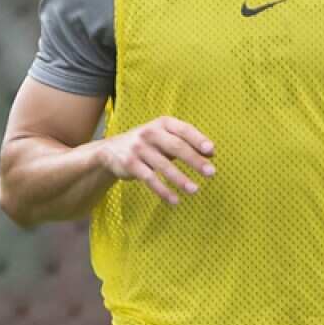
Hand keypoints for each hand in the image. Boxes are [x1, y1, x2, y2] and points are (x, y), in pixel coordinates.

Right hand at [96, 115, 215, 203]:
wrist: (111, 150)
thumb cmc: (149, 143)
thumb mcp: (166, 137)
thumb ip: (187, 143)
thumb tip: (212, 152)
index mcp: (163, 123)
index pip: (184, 129)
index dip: (198, 139)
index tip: (212, 151)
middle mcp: (150, 133)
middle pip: (176, 147)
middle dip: (195, 160)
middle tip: (211, 173)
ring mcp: (139, 148)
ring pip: (163, 165)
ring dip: (180, 179)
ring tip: (195, 190)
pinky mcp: (130, 164)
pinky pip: (149, 179)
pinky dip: (163, 191)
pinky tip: (175, 200)